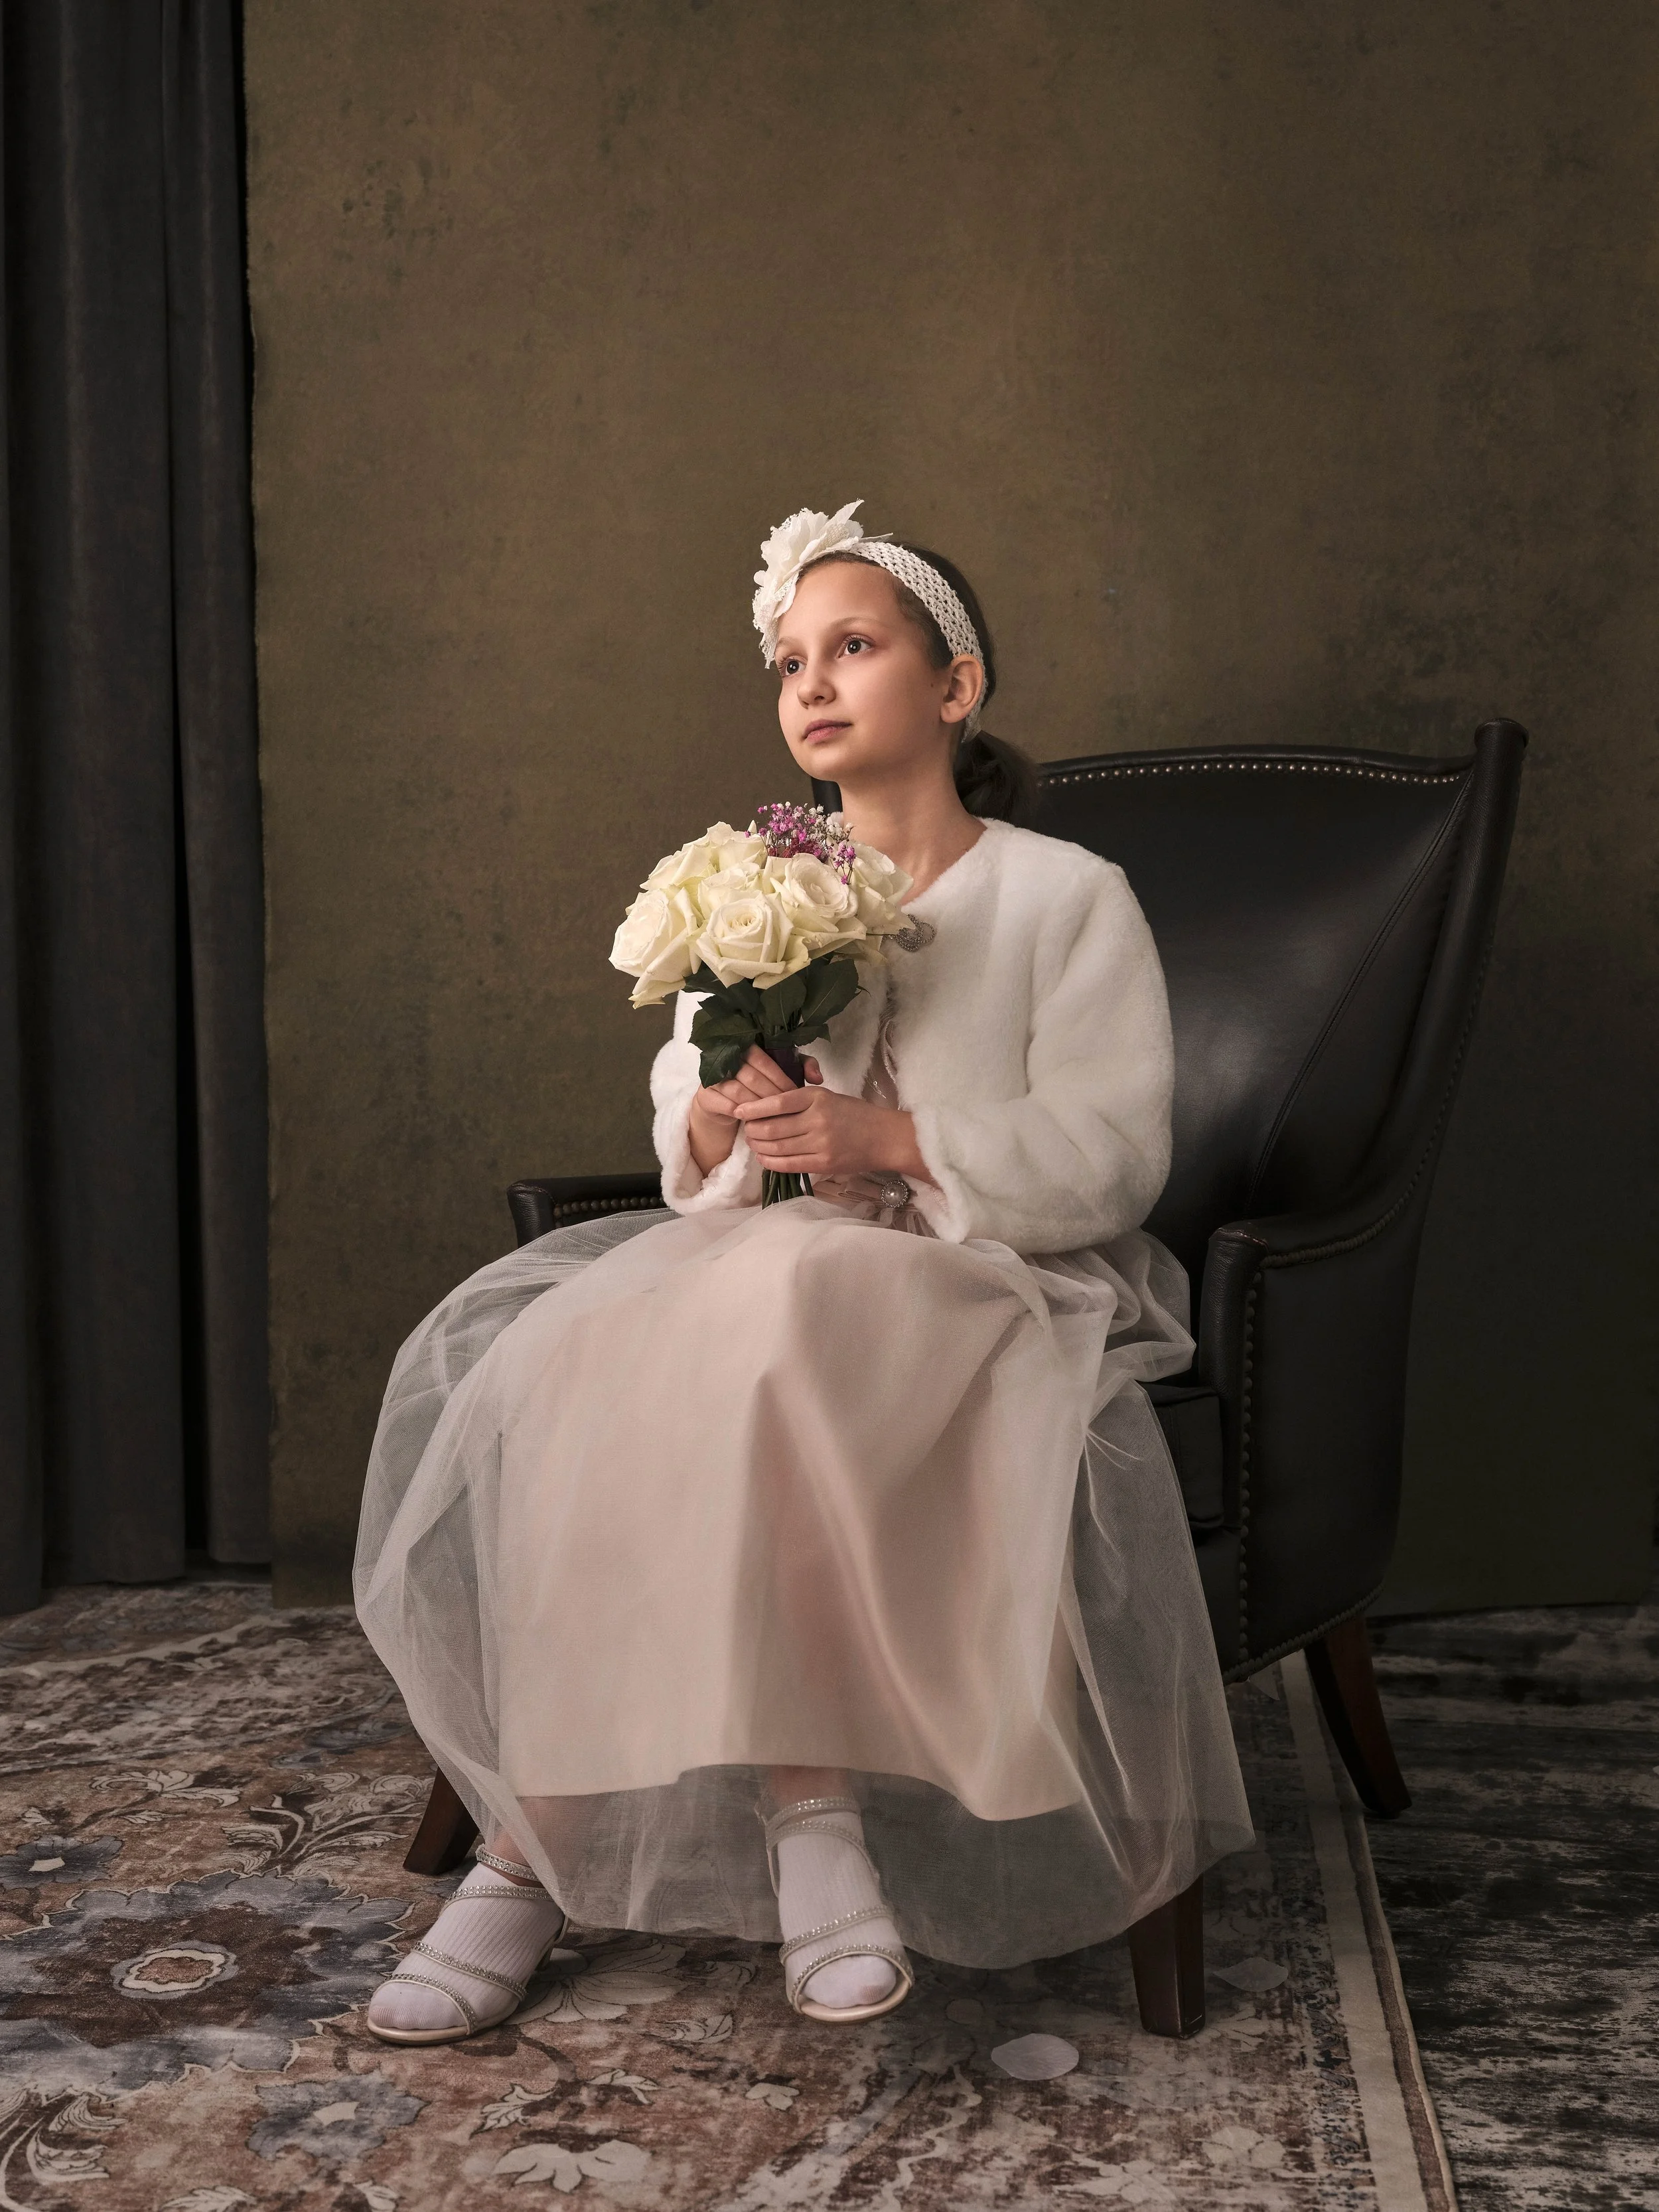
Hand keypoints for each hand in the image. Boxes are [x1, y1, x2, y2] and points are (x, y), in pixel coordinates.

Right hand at [687, 1046, 799, 1174]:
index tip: (794, 1092)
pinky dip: (742, 1114)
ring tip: (773, 1117)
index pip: (762, 1059)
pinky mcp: (706, 1096)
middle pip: (751, 1076)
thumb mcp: (781, 1074)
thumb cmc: (758, 1086)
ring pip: (738, 1091)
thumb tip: (819, 1078)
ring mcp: (713, 1078)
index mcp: (744, 1048)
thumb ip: (802, 1068)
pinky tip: (754, 1121)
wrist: (724, 1104)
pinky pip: (726, 1105)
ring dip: (758, 1106)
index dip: (779, 1076)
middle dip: (771, 1094)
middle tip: (787, 1109)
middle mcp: (725, 1060)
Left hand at [733, 1060, 930, 1183]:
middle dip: (753, 1130)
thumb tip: (768, 1108)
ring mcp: (820, 1144)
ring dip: (759, 1146)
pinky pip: (789, 1164)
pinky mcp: (823, 1163)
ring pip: (777, 1147)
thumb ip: (802, 1101)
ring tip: (753, 1143)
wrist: (884, 1138)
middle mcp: (817, 1120)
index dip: (754, 1108)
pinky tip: (764, 1158)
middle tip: (746, 1129)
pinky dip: (771, 1162)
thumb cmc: (856, 1115)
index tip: (739, 1111)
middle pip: (773, 1127)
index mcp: (818, 1098)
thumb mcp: (830, 1097)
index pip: (777, 1102)